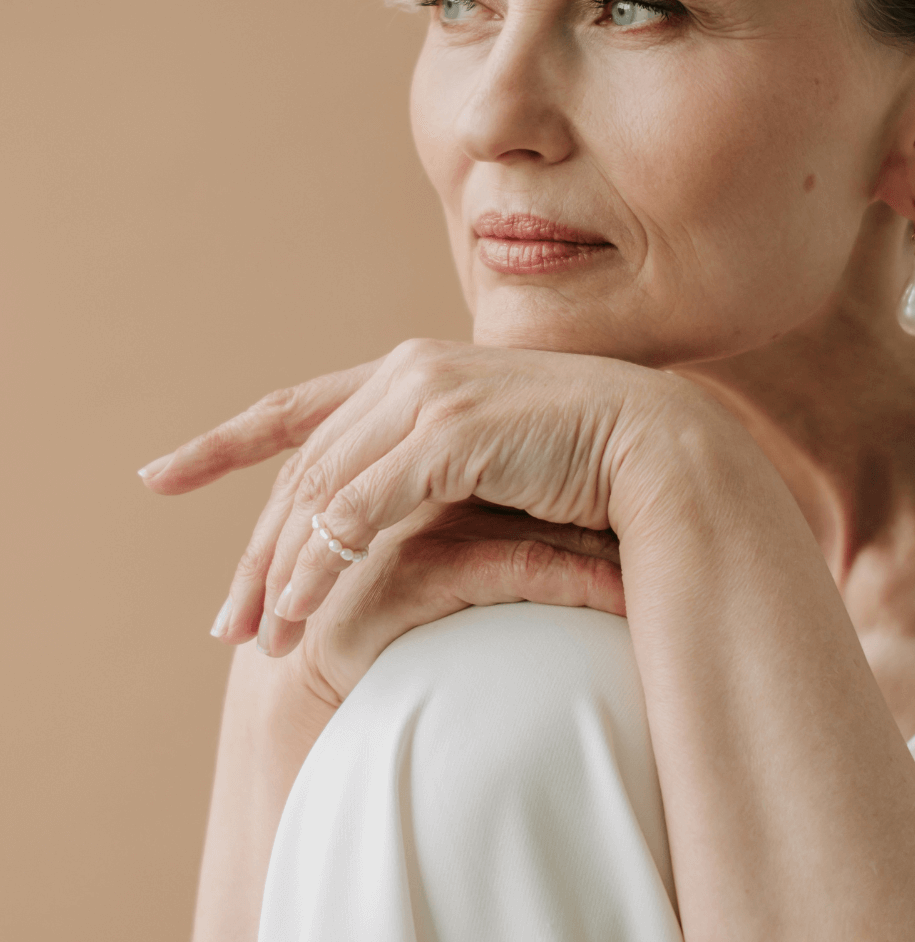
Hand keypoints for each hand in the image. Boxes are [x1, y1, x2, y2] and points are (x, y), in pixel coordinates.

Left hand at [140, 340, 673, 663]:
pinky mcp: (452, 432)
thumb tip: (377, 521)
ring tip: (258, 639)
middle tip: (226, 623)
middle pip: (299, 469)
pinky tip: (302, 611)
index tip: (162, 474)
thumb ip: (427, 471)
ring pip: (320, 493)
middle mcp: (407, 371)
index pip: (294, 407)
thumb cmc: (579, 460)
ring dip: (281, 572)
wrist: (657, 445)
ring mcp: (427, 396)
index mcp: (409, 370)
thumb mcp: (484, 461)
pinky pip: (361, 510)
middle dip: (254, 550)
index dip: (223, 441)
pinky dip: (322, 564)